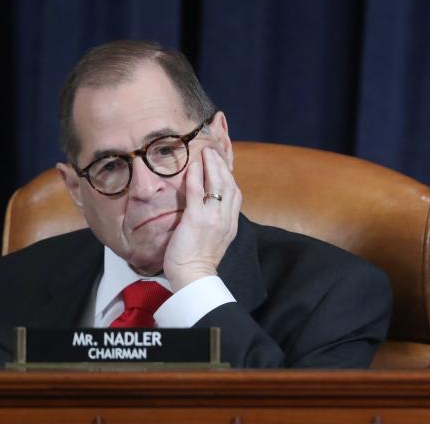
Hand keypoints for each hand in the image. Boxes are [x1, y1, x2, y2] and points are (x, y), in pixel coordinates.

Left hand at [164, 147, 241, 290]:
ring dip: (212, 166)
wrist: (194, 277)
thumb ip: (216, 225)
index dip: (230, 177)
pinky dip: (197, 176)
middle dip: (222, 166)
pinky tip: (193, 165)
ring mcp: (213, 218)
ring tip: (206, 152)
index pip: (235, 195)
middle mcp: (226, 219)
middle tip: (213, 152)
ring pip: (218, 185)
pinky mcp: (197, 219)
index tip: (222, 165)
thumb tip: (209, 212)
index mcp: (231, 225)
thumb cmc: (199, 263)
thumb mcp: (215, 241)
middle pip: (230, 185)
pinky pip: (198, 192)